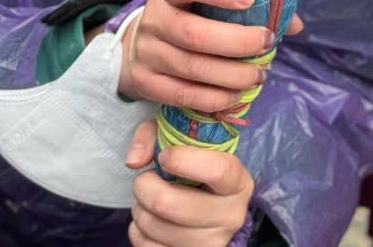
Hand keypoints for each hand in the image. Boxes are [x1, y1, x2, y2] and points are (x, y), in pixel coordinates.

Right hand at [120, 0, 280, 115]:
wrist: (139, 44)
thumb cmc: (188, 15)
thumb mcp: (205, 0)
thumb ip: (246, 5)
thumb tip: (295, 24)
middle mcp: (154, 20)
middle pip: (194, 33)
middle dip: (237, 42)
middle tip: (268, 43)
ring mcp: (148, 53)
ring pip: (192, 68)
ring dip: (232, 75)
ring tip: (259, 75)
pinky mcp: (146, 84)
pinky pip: (183, 95)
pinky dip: (214, 98)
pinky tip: (236, 94)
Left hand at [125, 119, 252, 246]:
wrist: (204, 203)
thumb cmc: (193, 168)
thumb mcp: (183, 141)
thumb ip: (156, 136)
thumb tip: (134, 161)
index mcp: (238, 181)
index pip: (218, 170)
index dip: (184, 160)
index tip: (164, 156)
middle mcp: (231, 216)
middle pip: (174, 205)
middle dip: (146, 187)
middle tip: (143, 178)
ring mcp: (212, 244)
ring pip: (157, 228)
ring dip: (139, 210)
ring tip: (144, 199)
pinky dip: (138, 232)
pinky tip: (148, 219)